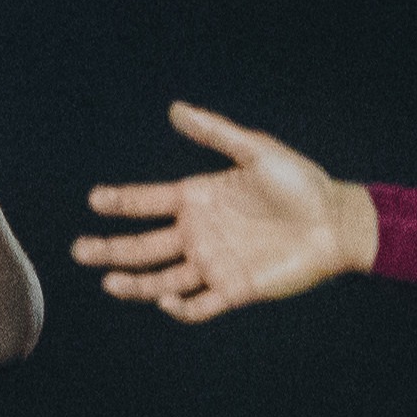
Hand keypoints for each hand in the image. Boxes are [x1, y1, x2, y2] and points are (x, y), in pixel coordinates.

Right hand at [70, 102, 375, 322]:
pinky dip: (180, 307)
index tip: (95, 200)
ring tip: (109, 282)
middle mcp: (198, 232)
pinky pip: (199, 305)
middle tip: (80, 250)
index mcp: (197, 198)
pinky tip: (165, 300)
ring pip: (162, 279)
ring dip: (134, 283)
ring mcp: (214, 263)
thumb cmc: (300, 182)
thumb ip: (216, 133)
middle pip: (144, 245)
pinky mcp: (234, 289)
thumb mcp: (257, 151)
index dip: (121, 202)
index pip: (147, 202)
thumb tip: (175, 109)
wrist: (336, 222)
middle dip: (110, 249)